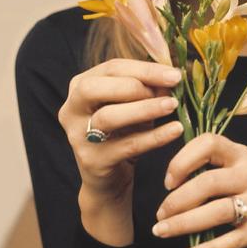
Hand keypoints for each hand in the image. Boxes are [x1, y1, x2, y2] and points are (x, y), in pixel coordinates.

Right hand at [60, 57, 184, 202]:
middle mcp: (71, 109)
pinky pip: (127, 145)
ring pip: (108, 117)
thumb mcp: (133, 106)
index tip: (175, 73)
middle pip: (95, 88)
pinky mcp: (92, 161)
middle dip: (134, 85)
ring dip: (144, 109)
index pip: (110, 68)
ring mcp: (78, 136)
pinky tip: (175, 130)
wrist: (110, 179)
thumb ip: (147, 88)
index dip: (144, 69)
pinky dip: (154, 136)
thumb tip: (172, 75)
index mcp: (80, 87)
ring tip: (172, 106)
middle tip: (169, 91)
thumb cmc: (122, 133)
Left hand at [152, 131, 246, 247]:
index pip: (209, 143)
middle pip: (208, 182)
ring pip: (216, 211)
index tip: (169, 182)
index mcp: (242, 155)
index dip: (183, 160)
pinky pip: (230, 241)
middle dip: (177, 200)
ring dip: (184, 223)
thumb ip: (211, 170)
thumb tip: (170, 184)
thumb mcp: (239, 171)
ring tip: (162, 232)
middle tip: (160, 215)